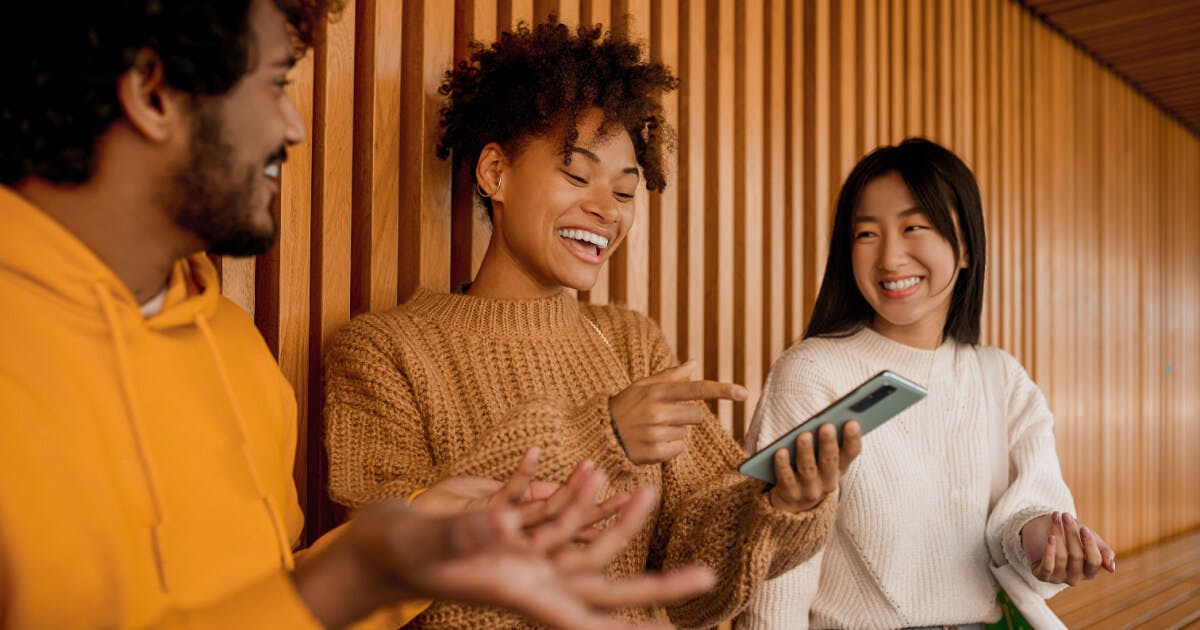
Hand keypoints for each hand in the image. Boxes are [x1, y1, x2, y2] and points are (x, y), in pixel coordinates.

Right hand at [294, 454, 715, 628]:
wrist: (366, 547)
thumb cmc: (389, 553)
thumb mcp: (425, 543)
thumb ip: (465, 535)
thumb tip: (507, 527)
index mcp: (518, 592)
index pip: (586, 618)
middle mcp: (528, 576)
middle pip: (603, 584)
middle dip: (653, 584)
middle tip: (708, 576)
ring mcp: (519, 554)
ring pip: (581, 541)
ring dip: (609, 515)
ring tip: (642, 490)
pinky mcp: (504, 528)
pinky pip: (544, 511)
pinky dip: (561, 490)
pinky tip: (573, 466)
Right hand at [609, 360, 747, 464]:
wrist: (599, 433)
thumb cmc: (625, 406)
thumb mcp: (642, 386)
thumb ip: (669, 376)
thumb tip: (693, 363)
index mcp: (657, 392)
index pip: (696, 389)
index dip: (721, 390)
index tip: (743, 392)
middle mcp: (657, 412)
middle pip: (697, 415)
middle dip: (687, 416)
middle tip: (666, 415)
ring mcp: (656, 434)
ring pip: (686, 433)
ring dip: (676, 432)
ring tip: (654, 429)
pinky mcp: (654, 453)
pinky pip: (678, 450)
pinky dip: (669, 448)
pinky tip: (652, 442)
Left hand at [767, 421, 861, 512]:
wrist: (793, 504)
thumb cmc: (811, 471)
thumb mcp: (823, 460)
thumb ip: (828, 442)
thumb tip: (827, 416)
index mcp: (839, 468)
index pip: (851, 453)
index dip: (852, 439)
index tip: (852, 422)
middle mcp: (827, 481)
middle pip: (829, 461)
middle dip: (828, 443)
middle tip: (827, 426)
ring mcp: (809, 490)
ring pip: (808, 469)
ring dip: (806, 452)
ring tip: (804, 435)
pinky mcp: (789, 494)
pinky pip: (785, 478)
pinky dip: (783, 465)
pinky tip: (780, 451)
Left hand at [1022, 511, 1115, 584]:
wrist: (1041, 530)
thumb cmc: (1070, 535)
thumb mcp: (1089, 539)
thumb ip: (1103, 552)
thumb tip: (1111, 568)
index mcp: (1089, 571)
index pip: (1095, 562)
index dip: (1090, 546)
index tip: (1084, 528)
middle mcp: (1075, 578)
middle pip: (1077, 557)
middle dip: (1071, 533)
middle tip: (1066, 515)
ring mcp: (1058, 578)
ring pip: (1061, 558)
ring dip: (1058, 534)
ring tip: (1055, 517)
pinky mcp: (1042, 575)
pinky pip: (1047, 566)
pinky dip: (1049, 551)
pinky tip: (1050, 537)